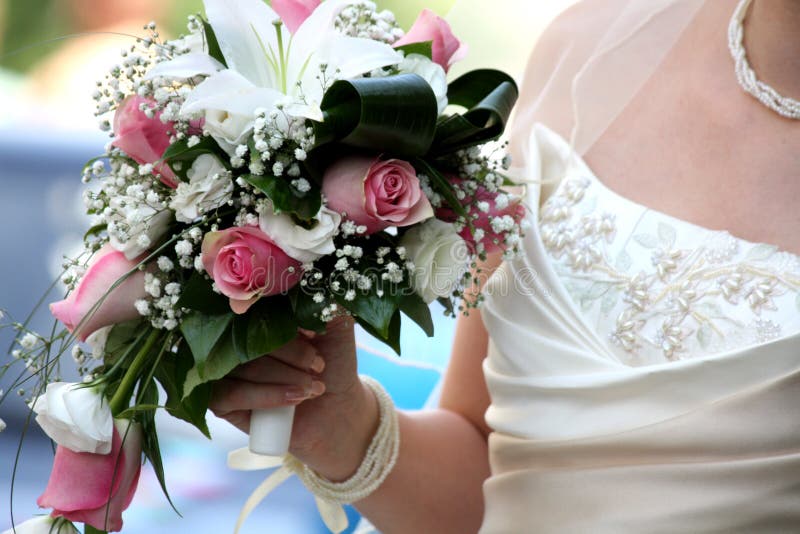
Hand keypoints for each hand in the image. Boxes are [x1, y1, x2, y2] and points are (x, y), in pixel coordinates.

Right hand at [209, 317, 378, 479]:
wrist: (337, 407)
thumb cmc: (333, 362)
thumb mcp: (336, 328)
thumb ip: (323, 304)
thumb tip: (305, 288)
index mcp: (258, 311)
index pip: (254, 304)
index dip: (282, 319)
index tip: (314, 334)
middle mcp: (233, 336)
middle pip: (246, 336)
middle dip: (289, 353)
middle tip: (319, 366)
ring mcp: (223, 367)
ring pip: (242, 366)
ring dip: (284, 377)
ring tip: (313, 387)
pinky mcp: (219, 399)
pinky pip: (231, 394)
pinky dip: (267, 396)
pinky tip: (294, 399)